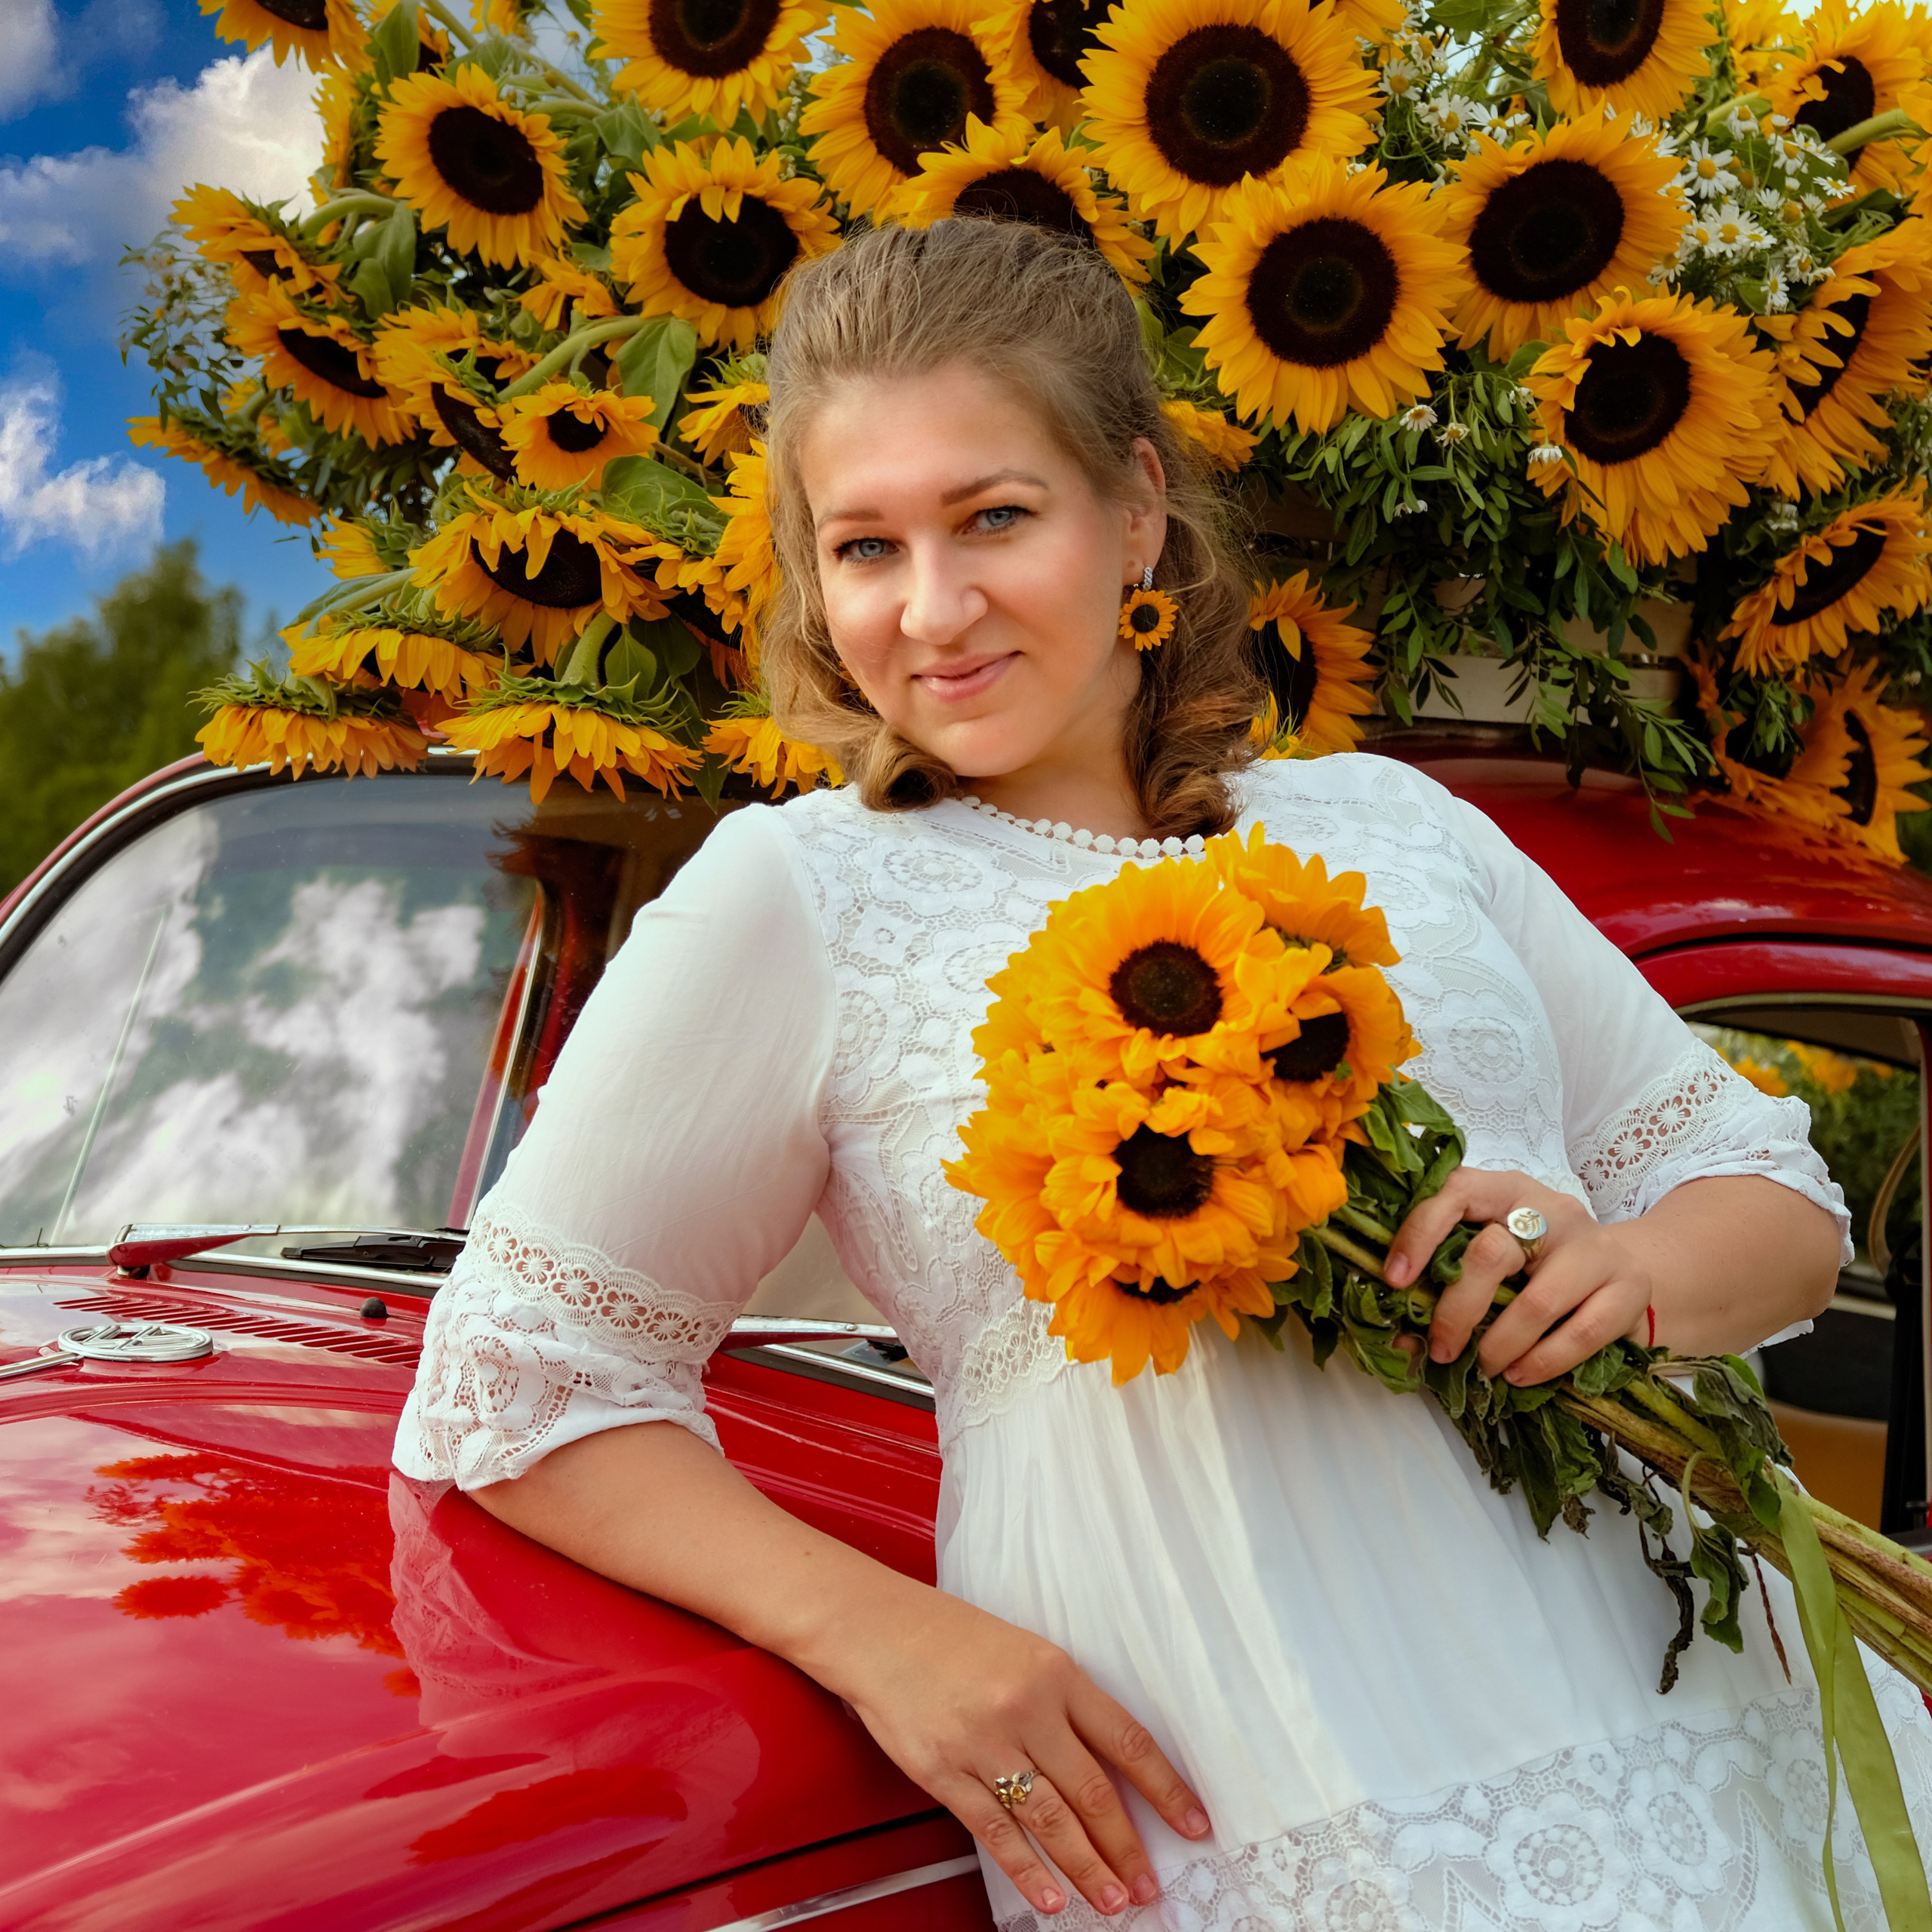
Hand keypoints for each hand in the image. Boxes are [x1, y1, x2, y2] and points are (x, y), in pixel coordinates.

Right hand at [829, 1586, 1212, 1917]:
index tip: (1194, 1823)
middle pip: (1093, 1792)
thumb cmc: (946, 1635)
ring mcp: (984, 1744)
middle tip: (1149, 1885)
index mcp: (1054, 1672)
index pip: (1127, 1741)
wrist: (874, 1629)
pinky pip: (996, 1832)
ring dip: (1087, 1869)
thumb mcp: (1022, 1650)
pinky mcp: (944, 1772)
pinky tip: (1049, 1897)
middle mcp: (1025, 1708)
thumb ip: (1063, 1701)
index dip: (1166, 1789)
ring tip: (1111, 1901)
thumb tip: (1108, 1766)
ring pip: (1051, 1821)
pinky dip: (1027, 1871)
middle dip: (1128, 1848)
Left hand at [1383, 1168, 1652, 1385]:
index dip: (1419, 1233)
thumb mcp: (1495, 1260)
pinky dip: (1543, 1362)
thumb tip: (1400, 1340)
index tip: (1394, 1280)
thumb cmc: (1540, 1268)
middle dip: (1457, 1310)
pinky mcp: (1630, 1286)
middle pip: (1492, 1253)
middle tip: (1441, 1348)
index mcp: (1506, 1190)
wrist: (1625, 1272)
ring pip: (1537, 1301)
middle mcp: (1552, 1209)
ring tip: (1483, 1369)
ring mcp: (1596, 1246)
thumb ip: (1450, 1284)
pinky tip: (1520, 1375)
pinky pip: (1581, 1334)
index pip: (1456, 1191)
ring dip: (1499, 1346)